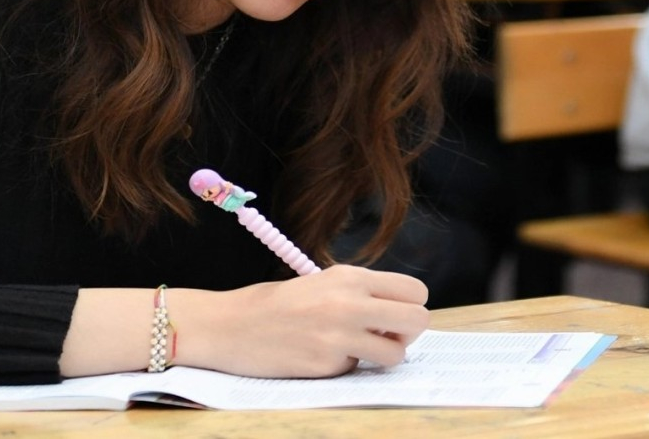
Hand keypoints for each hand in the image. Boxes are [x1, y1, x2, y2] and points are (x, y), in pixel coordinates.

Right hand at [175, 265, 429, 377]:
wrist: (230, 326)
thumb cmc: (278, 304)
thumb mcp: (323, 283)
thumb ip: (361, 294)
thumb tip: (399, 314)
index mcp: (351, 277)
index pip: (415, 290)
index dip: (410, 306)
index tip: (393, 316)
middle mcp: (350, 302)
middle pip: (417, 320)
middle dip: (408, 334)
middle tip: (387, 338)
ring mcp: (339, 335)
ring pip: (397, 355)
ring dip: (383, 358)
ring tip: (356, 351)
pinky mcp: (326, 364)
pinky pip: (357, 370)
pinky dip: (345, 368)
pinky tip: (319, 357)